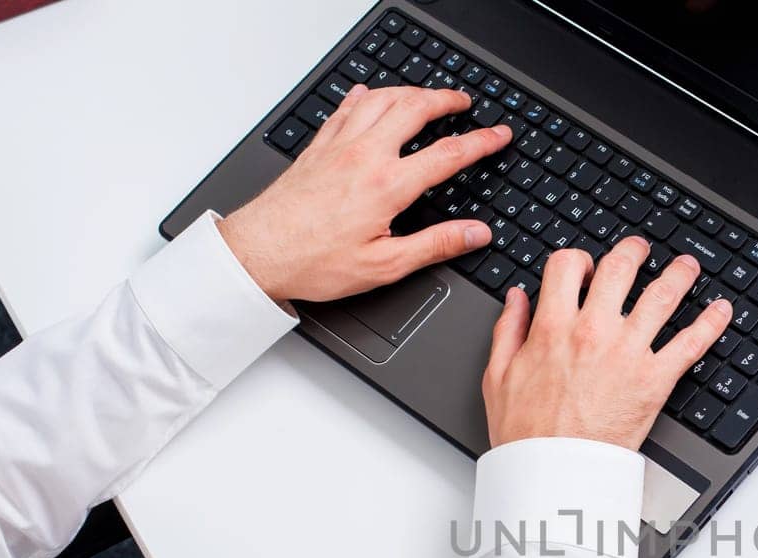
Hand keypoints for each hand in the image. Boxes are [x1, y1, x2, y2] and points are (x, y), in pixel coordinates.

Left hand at [217, 85, 511, 303]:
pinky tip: (371, 96)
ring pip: (381, 100)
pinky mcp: (318, 148)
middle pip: (414, 109)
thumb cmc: (315, 262)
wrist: (259, 253)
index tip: (499, 135)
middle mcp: (364, 155)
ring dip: (410, 92)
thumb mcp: (385, 265)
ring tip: (428, 96)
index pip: (448, 153)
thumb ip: (436, 245)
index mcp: (387, 185)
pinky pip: (346, 108)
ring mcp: (339, 146)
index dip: (481, 141)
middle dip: (446, 100)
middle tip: (464, 102)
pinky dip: (366, 97)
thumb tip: (475, 233)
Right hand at [482, 238, 732, 450]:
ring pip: (661, 296)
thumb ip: (508, 331)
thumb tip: (517, 299)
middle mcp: (593, 331)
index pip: (567, 267)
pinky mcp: (654, 380)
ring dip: (678, 274)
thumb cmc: (527, 433)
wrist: (555, 471)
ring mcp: (627, 353)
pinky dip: (710, 323)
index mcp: (553, 327)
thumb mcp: (498, 376)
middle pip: (619, 269)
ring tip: (687, 266)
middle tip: (642, 249)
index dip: (578, 259)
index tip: (585, 266)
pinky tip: (721, 310)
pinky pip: (690, 344)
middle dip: (633, 251)